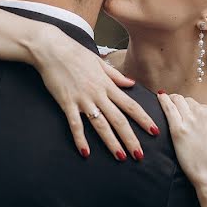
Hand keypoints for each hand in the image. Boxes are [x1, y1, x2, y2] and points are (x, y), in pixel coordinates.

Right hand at [31, 28, 159, 160]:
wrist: (52, 49)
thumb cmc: (75, 53)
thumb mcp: (99, 62)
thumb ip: (115, 75)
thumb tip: (131, 83)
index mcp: (107, 84)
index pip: (130, 105)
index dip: (143, 119)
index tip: (154, 131)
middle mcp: (98, 94)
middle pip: (119, 120)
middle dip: (130, 138)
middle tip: (140, 155)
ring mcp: (82, 99)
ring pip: (101, 125)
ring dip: (111, 142)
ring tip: (120, 157)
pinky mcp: (67, 103)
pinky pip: (75, 124)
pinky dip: (80, 139)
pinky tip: (85, 152)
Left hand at [158, 93, 206, 189]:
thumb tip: (200, 122)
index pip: (198, 104)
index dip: (191, 109)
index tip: (186, 112)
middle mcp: (202, 112)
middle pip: (187, 101)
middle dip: (180, 103)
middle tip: (173, 105)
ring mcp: (189, 120)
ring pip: (177, 100)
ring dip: (171, 100)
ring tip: (165, 99)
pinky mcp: (177, 129)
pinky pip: (168, 108)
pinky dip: (162, 100)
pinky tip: (159, 96)